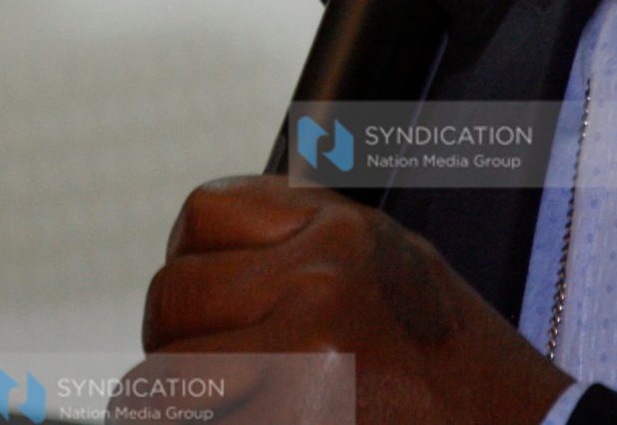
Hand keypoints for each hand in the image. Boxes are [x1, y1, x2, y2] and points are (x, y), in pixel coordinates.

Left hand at [135, 175, 571, 424]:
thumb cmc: (456, 368)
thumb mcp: (395, 266)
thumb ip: (306, 240)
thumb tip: (206, 241)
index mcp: (342, 232)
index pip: (203, 213)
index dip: (191, 260)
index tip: (206, 302)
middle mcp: (319, 283)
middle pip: (171, 296)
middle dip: (175, 342)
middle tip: (211, 375)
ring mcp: (304, 359)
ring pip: (160, 379)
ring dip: (174, 405)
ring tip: (223, 409)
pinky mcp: (295, 422)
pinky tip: (242, 424)